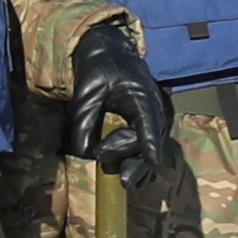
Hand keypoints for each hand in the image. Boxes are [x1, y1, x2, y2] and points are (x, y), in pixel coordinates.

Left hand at [66, 15, 173, 176]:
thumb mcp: (87, 91)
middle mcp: (154, 109)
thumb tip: (84, 154)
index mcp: (141, 95)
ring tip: (125, 181)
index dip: (150, 141)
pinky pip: (147, 148)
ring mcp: (153, 119)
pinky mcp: (147, 127)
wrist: (110, 55)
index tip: (152, 159)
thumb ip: (83, 121)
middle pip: (149, 140)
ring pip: (150, 148)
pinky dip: (140, 164)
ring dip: (138, 165)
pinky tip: (135, 180)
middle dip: (134, 158)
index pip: (148, 120)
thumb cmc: (99, 70)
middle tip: (113, 169)